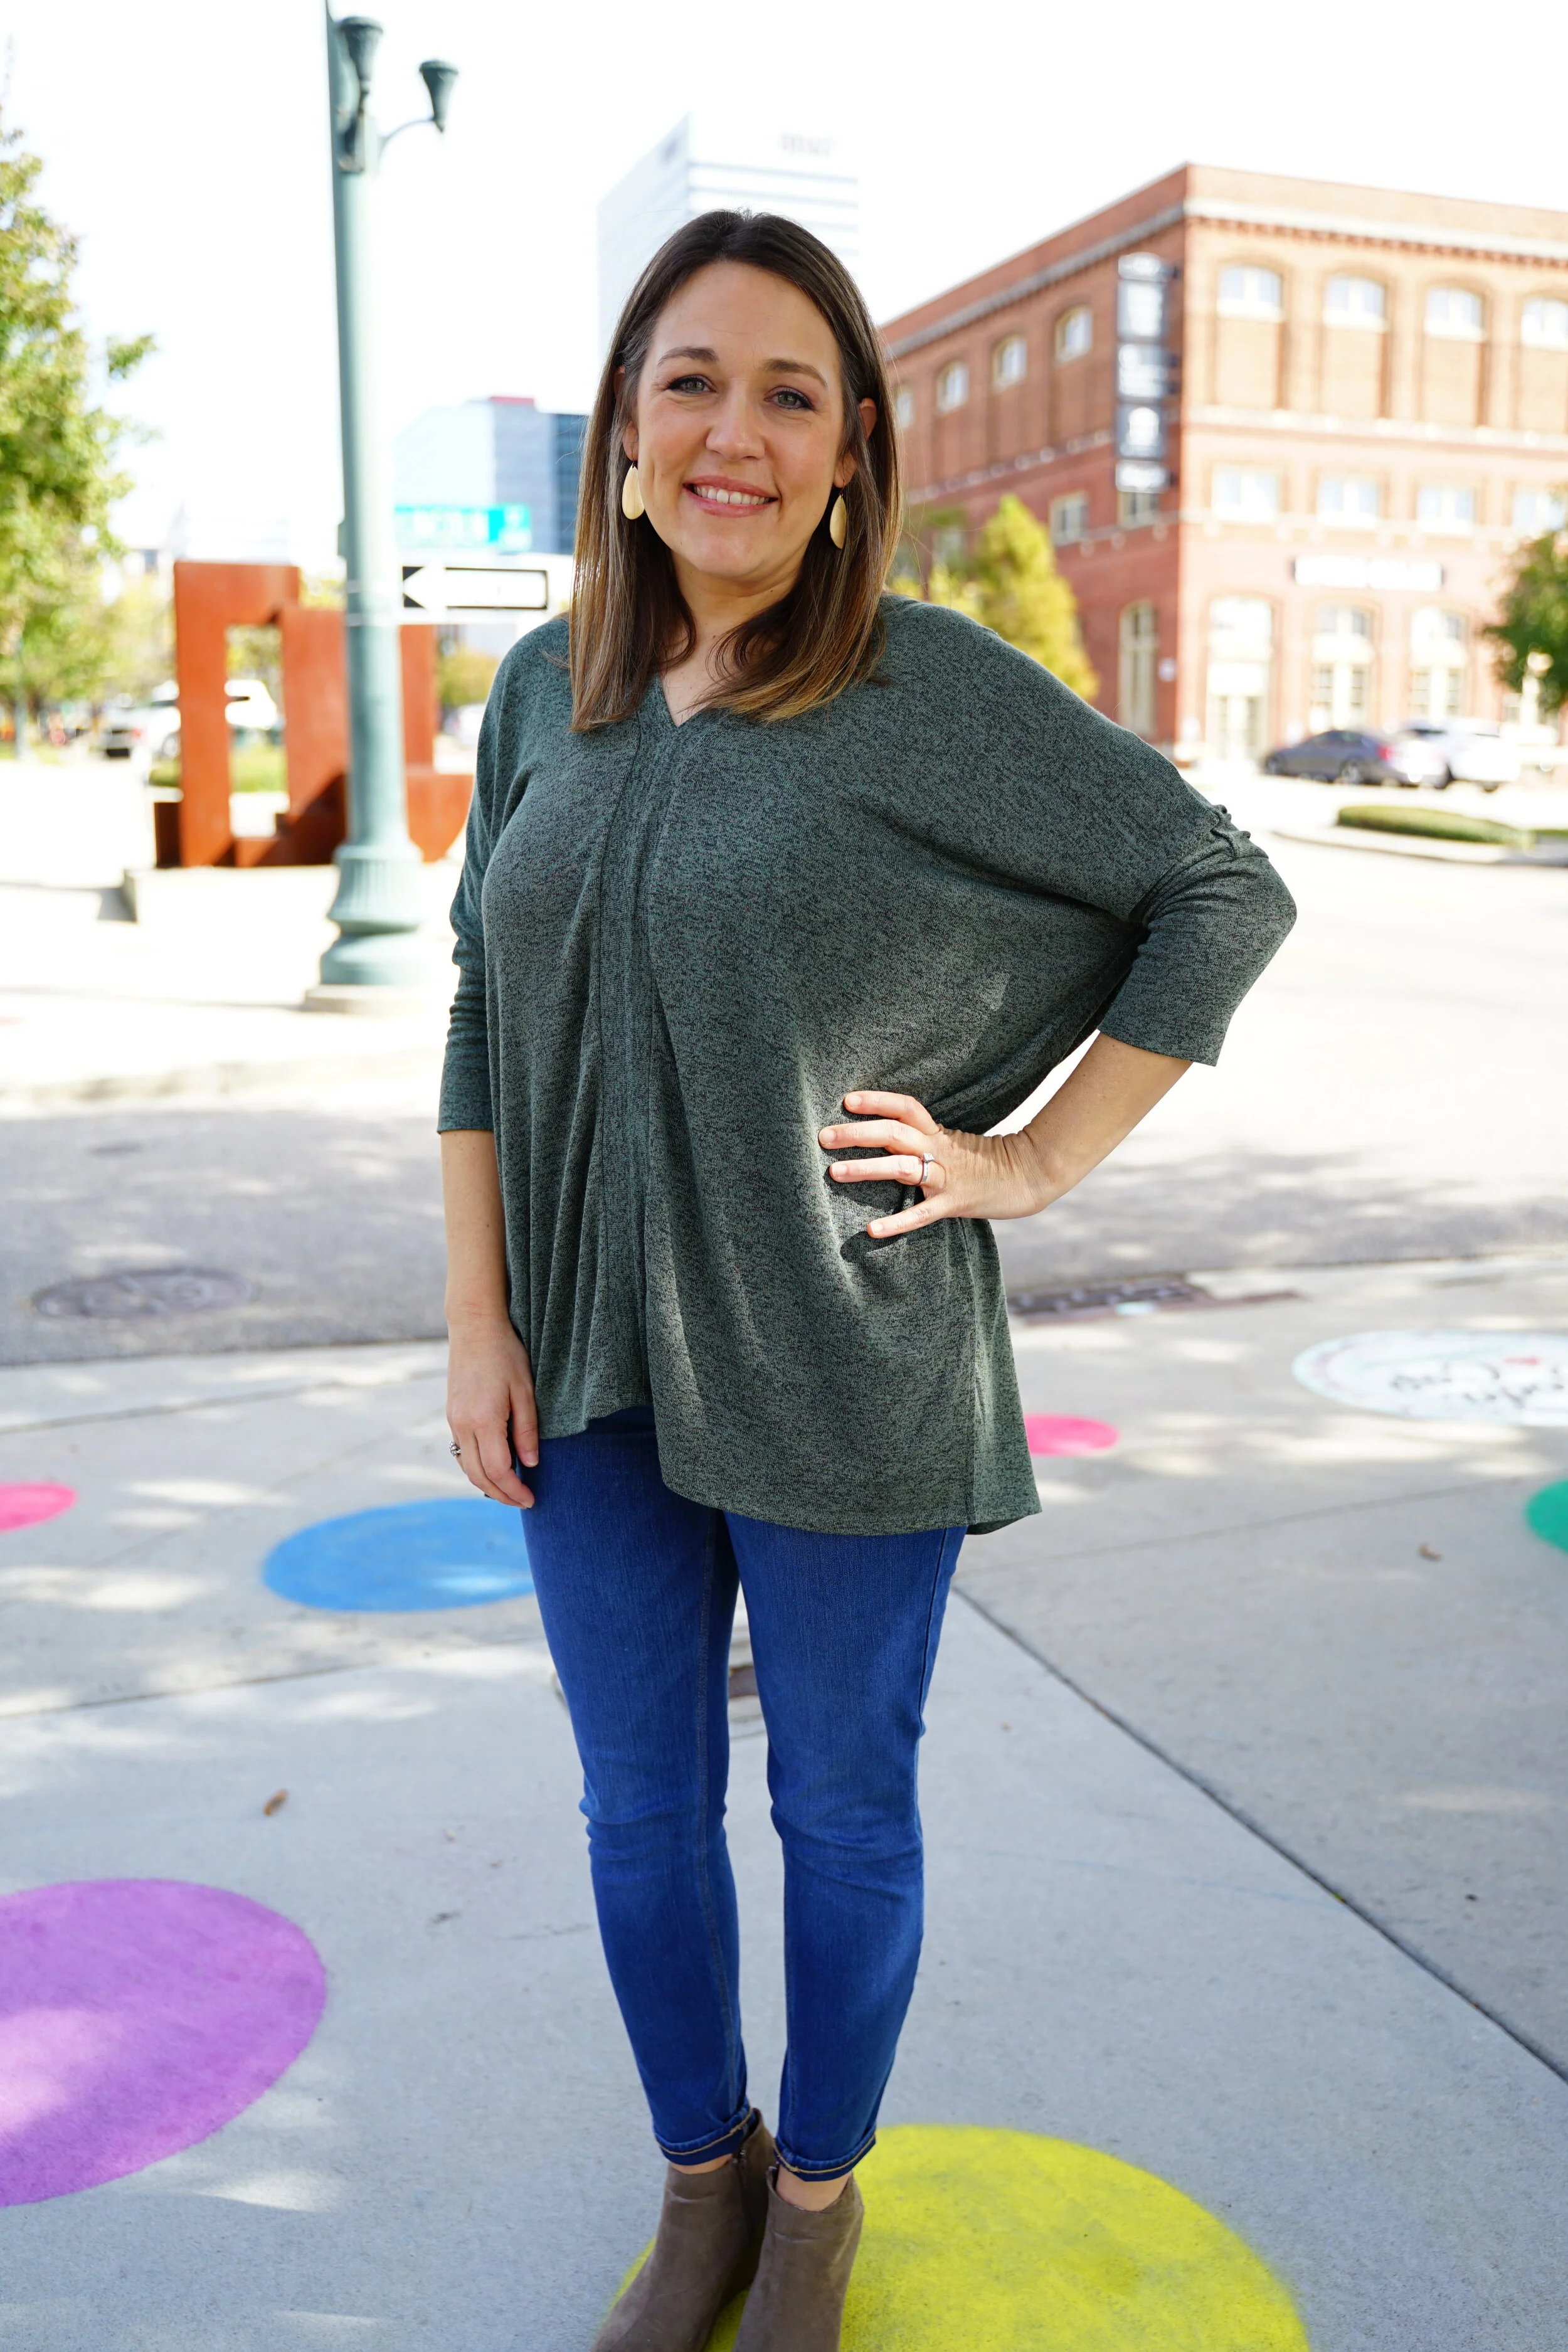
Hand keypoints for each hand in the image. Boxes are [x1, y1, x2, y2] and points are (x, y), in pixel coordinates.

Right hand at [446, 1314, 538, 1507]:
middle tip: (523, 1502)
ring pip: (466, 1467)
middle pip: (478, 1475)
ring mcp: (454, 1421)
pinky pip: (461, 1452)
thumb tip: (530, 1465)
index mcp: (483, 1421)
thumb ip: (527, 1430)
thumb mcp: (525, 1391)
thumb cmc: (506, 1355)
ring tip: (510, 1491)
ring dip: (486, 1484)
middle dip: (501, 1495)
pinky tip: (493, 1468)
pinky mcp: (452, 1415)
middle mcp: (463, 1425)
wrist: (474, 1329)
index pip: (498, 1470)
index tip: (531, 1500)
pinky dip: (476, 1467)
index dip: (515, 1491)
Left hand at [819, 1091, 1049, 1240]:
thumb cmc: (985, 1161)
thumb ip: (921, 1138)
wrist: (1029, 1177)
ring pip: (902, 1168)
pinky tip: (871, 1230)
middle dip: (856, 1134)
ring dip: (866, 1169)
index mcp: (937, 1132)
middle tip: (823, 1136)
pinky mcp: (952, 1205)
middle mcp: (939, 1150)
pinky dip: (896, 1222)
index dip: (878, 1101)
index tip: (847, 1100)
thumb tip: (882, 1134)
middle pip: (894, 1134)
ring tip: (833, 1172)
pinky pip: (921, 1214)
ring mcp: (946, 1178)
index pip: (905, 1108)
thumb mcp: (953, 1141)